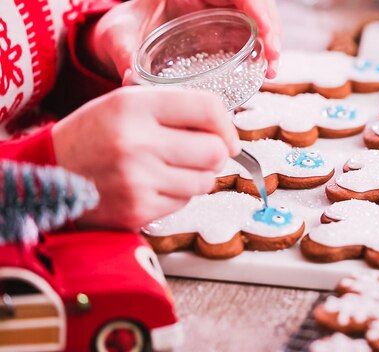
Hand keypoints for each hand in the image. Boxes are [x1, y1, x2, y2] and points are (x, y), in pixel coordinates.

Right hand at [52, 86, 240, 230]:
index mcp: (134, 106)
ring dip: (196, 175)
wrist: (48, 172)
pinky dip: (177, 194)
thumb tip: (225, 125)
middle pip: (215, 151)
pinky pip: (184, 202)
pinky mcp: (138, 211)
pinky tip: (154, 185)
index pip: (207, 108)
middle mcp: (136, 143)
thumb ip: (174, 107)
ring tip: (170, 167)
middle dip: (215, 152)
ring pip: (205, 181)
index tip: (227, 134)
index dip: (226, 123)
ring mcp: (137, 181)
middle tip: (199, 152)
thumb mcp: (125, 103)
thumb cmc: (93, 134)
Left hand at [90, 0, 280, 81]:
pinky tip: (265, 68)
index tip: (265, 31)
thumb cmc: (121, 29)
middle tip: (274, 58)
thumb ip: (123, 54)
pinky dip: (262, 48)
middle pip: (254, 3)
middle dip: (270, 28)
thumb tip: (130, 79)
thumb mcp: (119, 38)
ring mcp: (217, 11)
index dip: (256, 8)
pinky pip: (250, 31)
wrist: (121, 32)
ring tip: (272, 68)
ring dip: (271, 40)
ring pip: (257, 17)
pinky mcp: (221, 27)